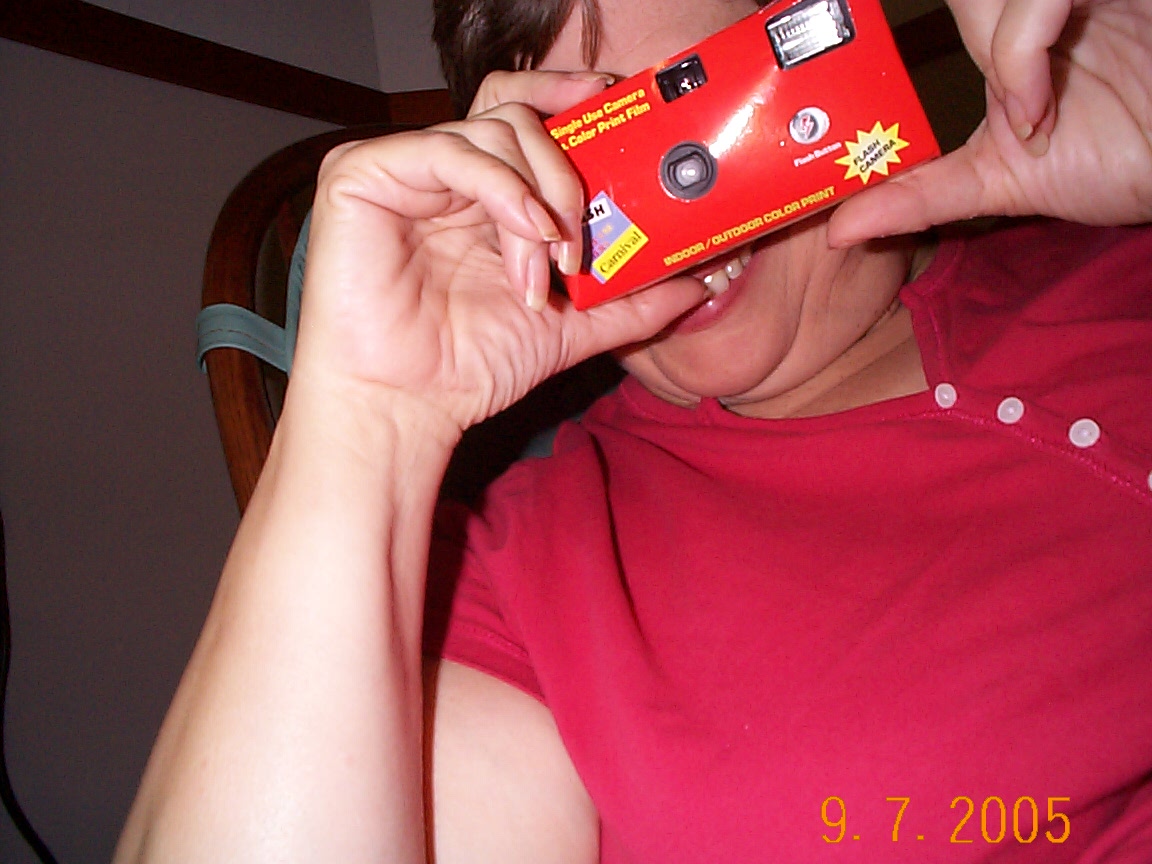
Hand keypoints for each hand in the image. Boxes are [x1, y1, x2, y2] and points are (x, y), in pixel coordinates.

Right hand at [294, 71, 703, 435]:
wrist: (407, 407)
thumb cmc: (469, 366)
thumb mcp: (569, 327)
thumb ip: (630, 303)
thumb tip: (697, 285)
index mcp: (483, 196)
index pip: (526, 120)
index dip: (567, 100)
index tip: (614, 103)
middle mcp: (443, 175)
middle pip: (516, 114)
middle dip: (566, 170)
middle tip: (582, 234)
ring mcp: (403, 170)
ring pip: (493, 131)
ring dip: (539, 199)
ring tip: (549, 262)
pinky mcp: (363, 175)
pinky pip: (449, 151)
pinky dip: (502, 188)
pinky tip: (527, 235)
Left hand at [828, 0, 1151, 245]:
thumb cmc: (1113, 162)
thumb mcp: (996, 181)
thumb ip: (918, 197)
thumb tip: (839, 230)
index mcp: (1007, 32)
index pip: (949, 3)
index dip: (875, 24)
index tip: (853, 49)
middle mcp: (1035, 3)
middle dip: (972, 43)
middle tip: (1004, 111)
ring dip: (997, 54)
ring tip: (1027, 115)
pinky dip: (1021, 53)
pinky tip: (1040, 105)